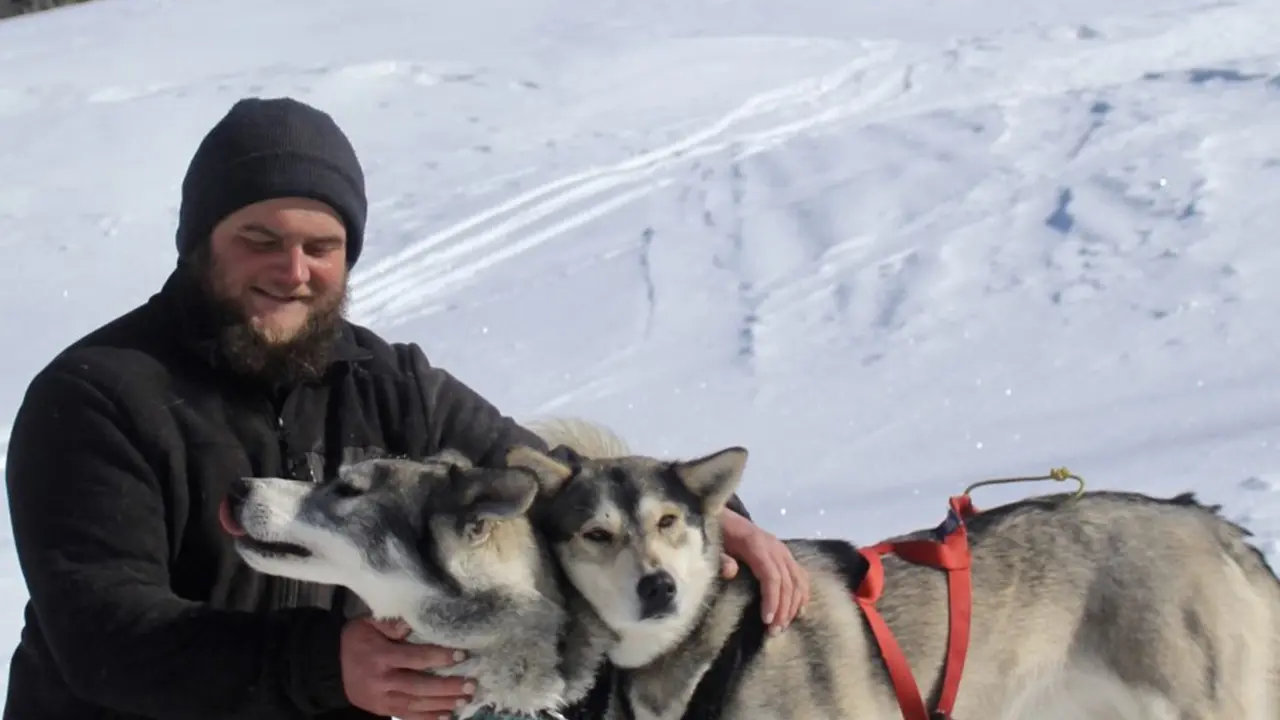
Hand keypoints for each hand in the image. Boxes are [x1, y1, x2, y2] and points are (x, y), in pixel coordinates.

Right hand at [340, 616, 475, 719]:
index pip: (415, 658)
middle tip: (471, 684)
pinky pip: (408, 716)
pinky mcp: (382, 710)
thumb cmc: (355, 641)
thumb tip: (413, 622)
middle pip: (419, 686)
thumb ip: (391, 623)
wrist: (330, 668)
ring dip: (443, 703)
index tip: (462, 655)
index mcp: (380, 656)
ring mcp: (382, 699)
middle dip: (447, 686)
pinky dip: (428, 718)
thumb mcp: (367, 623)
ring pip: (416, 704)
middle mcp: (382, 680)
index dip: (439, 657)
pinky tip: (448, 716)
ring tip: (465, 699)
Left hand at [720, 508, 809, 633]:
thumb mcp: (713, 544)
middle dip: (783, 609)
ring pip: (797, 580)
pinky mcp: (785, 554)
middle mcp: (775, 547)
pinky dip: (802, 593)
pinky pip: (800, 574)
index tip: (766, 621)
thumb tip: (730, 572)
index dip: (772, 600)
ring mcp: (782, 550)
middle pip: (787, 582)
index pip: (772, 577)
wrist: (723, 515)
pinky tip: (799, 610)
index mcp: (757, 544)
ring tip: (783, 626)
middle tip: (773, 631)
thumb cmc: (716, 533)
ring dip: (793, 605)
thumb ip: (720, 558)